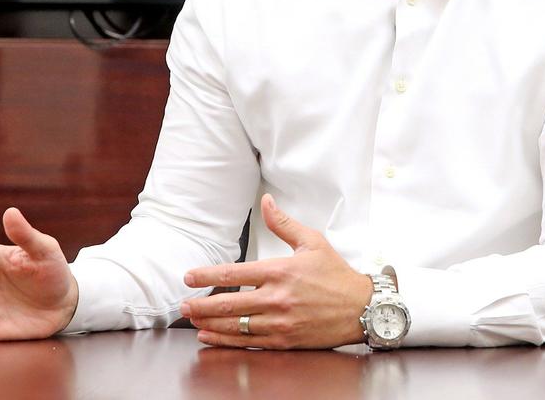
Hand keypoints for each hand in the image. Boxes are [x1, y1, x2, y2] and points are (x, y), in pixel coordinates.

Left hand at [180, 194, 371, 348]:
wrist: (362, 308)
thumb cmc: (336, 274)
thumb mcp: (311, 241)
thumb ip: (283, 223)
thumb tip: (265, 201)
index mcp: (280, 271)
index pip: (234, 273)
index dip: (207, 276)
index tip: (189, 277)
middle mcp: (277, 298)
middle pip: (230, 304)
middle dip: (201, 305)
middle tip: (182, 305)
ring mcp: (280, 322)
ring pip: (236, 326)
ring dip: (210, 324)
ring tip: (192, 321)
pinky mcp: (285, 340)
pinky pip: (250, 343)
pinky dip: (227, 341)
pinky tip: (211, 338)